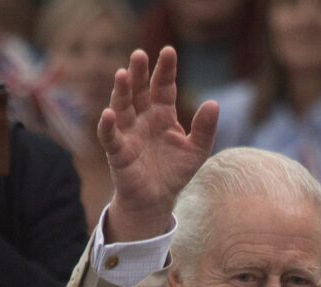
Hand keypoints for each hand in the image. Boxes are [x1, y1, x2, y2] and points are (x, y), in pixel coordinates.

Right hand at [98, 47, 218, 241]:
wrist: (157, 200)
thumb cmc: (175, 172)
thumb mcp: (197, 150)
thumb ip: (205, 128)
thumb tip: (213, 103)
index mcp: (163, 115)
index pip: (163, 87)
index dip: (165, 70)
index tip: (168, 51)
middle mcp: (143, 119)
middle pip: (140, 91)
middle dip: (140, 73)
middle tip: (140, 54)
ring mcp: (128, 133)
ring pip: (122, 107)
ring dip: (121, 91)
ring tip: (123, 74)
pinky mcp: (118, 152)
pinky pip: (110, 137)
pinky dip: (107, 126)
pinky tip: (108, 114)